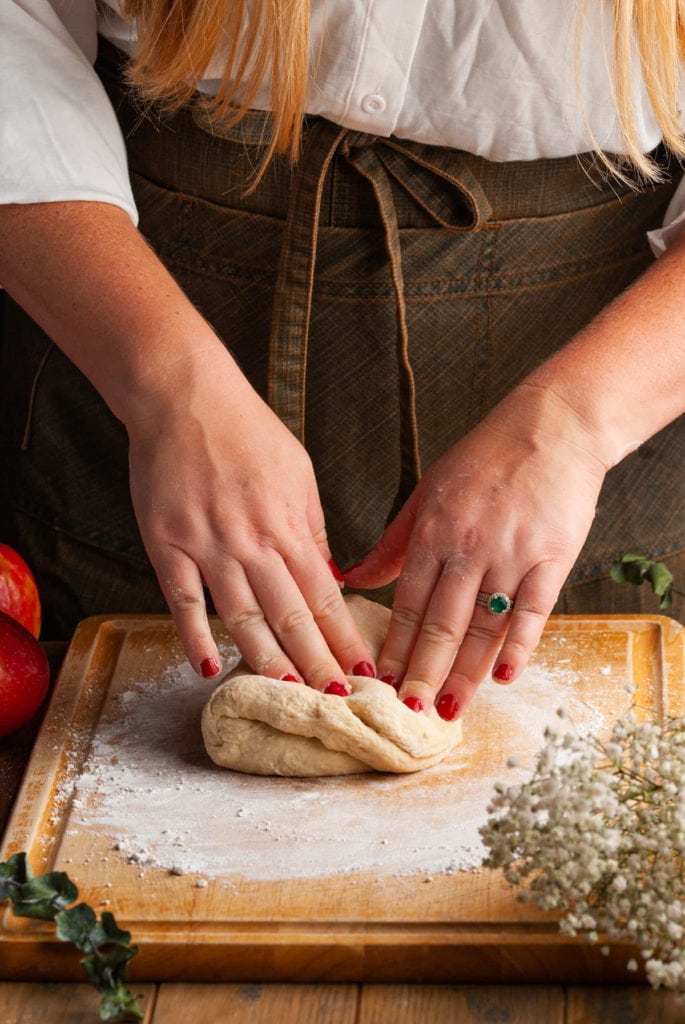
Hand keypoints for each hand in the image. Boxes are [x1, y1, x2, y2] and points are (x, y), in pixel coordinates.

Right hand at [127, 346, 374, 686]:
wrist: (186, 398)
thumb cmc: (248, 433)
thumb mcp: (298, 474)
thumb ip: (311, 530)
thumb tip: (330, 578)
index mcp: (289, 524)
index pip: (326, 597)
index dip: (346, 639)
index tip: (366, 673)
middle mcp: (253, 541)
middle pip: (291, 617)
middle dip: (318, 664)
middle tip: (337, 703)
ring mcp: (208, 545)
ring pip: (242, 617)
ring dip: (268, 662)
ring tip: (289, 697)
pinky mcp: (167, 545)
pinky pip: (183, 601)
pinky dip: (195, 637)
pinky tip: (208, 669)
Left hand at [344, 383, 607, 717]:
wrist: (552, 426)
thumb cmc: (485, 460)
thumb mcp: (428, 494)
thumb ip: (393, 543)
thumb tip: (350, 578)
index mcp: (433, 531)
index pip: (407, 602)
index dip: (394, 647)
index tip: (379, 682)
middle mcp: (467, 546)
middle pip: (440, 622)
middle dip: (421, 672)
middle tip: (406, 712)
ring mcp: (511, 553)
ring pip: (481, 625)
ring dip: (464, 672)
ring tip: (448, 709)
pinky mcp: (552, 557)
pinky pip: (533, 610)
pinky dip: (519, 646)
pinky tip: (504, 677)